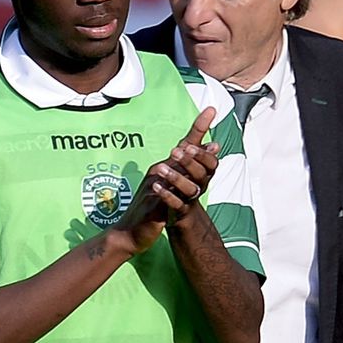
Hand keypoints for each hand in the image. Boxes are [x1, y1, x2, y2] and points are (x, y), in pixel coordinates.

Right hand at [113, 109, 218, 252]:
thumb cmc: (150, 208)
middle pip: (179, 154)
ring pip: (172, 173)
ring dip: (187, 166)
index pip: (183, 145)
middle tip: (213, 134)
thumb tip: (205, 152)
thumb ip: (183, 171)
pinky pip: (163, 197)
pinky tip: (182, 192)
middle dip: (195, 142)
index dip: (197, 128)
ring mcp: (153, 188)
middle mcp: (157, 173)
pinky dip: (172, 192)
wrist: (129, 232)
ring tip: (203, 161)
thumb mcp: (167, 187)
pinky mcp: (152, 206)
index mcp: (162, 168)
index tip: (211, 110)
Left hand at [156, 108, 219, 225]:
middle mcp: (201, 184)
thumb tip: (210, 111)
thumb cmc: (184, 183)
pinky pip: (177, 205)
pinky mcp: (180, 213)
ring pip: (190, 189)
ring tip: (160, 169)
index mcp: (204, 172)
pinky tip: (156, 186)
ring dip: (176, 178)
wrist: (180, 216)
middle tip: (174, 151)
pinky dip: (167, 195)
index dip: (202, 154)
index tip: (189, 146)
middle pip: (201, 173)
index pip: (210, 162)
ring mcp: (191, 199)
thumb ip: (197, 136)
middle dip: (189, 162)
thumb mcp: (188, 158)